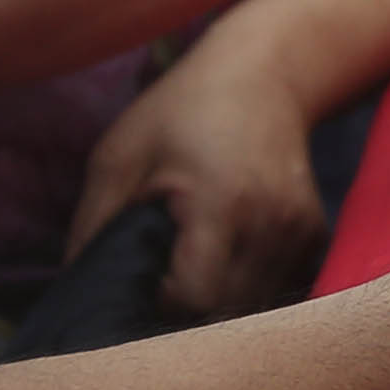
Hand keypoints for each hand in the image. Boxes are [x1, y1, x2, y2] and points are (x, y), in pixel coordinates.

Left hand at [72, 39, 333, 319]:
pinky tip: (225, 264)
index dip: (162, 307)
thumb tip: (74, 290)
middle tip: (159, 291)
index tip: (143, 286)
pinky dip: (249, 291)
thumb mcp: (119, 156)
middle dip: (189, 317)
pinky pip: (280, 289)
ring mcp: (300, 231)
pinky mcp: (315, 234)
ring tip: (190, 276)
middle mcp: (272, 224)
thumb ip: (92, 226)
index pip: (196, 299)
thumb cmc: (181, 110)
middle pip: (228, 314)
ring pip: (256, 308)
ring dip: (220, 307)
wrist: (264, 73)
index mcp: (222, 203)